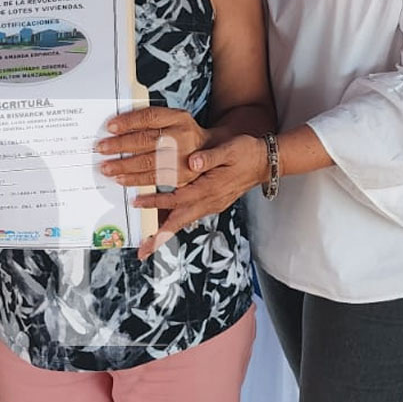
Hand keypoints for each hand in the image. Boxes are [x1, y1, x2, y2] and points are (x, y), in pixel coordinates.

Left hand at [96, 106, 208, 190]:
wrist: (211, 149)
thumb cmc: (184, 134)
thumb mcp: (173, 119)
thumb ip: (150, 121)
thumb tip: (118, 127)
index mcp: (179, 118)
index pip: (149, 116)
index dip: (128, 121)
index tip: (110, 126)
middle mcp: (183, 136)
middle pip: (147, 140)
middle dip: (120, 145)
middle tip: (102, 148)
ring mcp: (184, 158)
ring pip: (150, 162)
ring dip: (125, 166)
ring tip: (107, 167)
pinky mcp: (183, 176)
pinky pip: (156, 179)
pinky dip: (137, 181)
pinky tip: (123, 179)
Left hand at [133, 133, 267, 260]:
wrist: (264, 162)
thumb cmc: (246, 153)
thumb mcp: (230, 149)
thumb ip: (210, 157)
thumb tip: (192, 161)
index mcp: (211, 189)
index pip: (178, 198)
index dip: (157, 201)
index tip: (138, 203)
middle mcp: (210, 202)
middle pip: (179, 223)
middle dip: (159, 238)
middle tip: (142, 252)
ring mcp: (211, 205)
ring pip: (183, 222)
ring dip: (165, 233)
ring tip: (147, 244)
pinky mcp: (211, 204)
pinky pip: (189, 216)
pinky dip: (175, 223)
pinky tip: (163, 223)